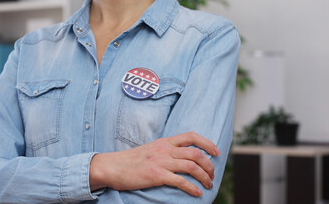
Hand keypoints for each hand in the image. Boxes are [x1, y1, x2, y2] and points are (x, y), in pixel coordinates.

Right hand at [89, 132, 220, 195]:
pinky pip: (180, 181)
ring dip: (204, 177)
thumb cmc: (131, 161)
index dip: (207, 143)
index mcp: (164, 142)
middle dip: (208, 164)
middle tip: (212, 174)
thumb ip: (166, 151)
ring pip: (191, 166)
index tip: (216, 152)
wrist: (113, 166)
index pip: (191, 136)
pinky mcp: (156, 175)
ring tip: (208, 185)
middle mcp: (165, 149)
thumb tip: (182, 158)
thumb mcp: (151, 150)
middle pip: (195, 153)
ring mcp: (161, 162)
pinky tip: (197, 193)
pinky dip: (192, 188)